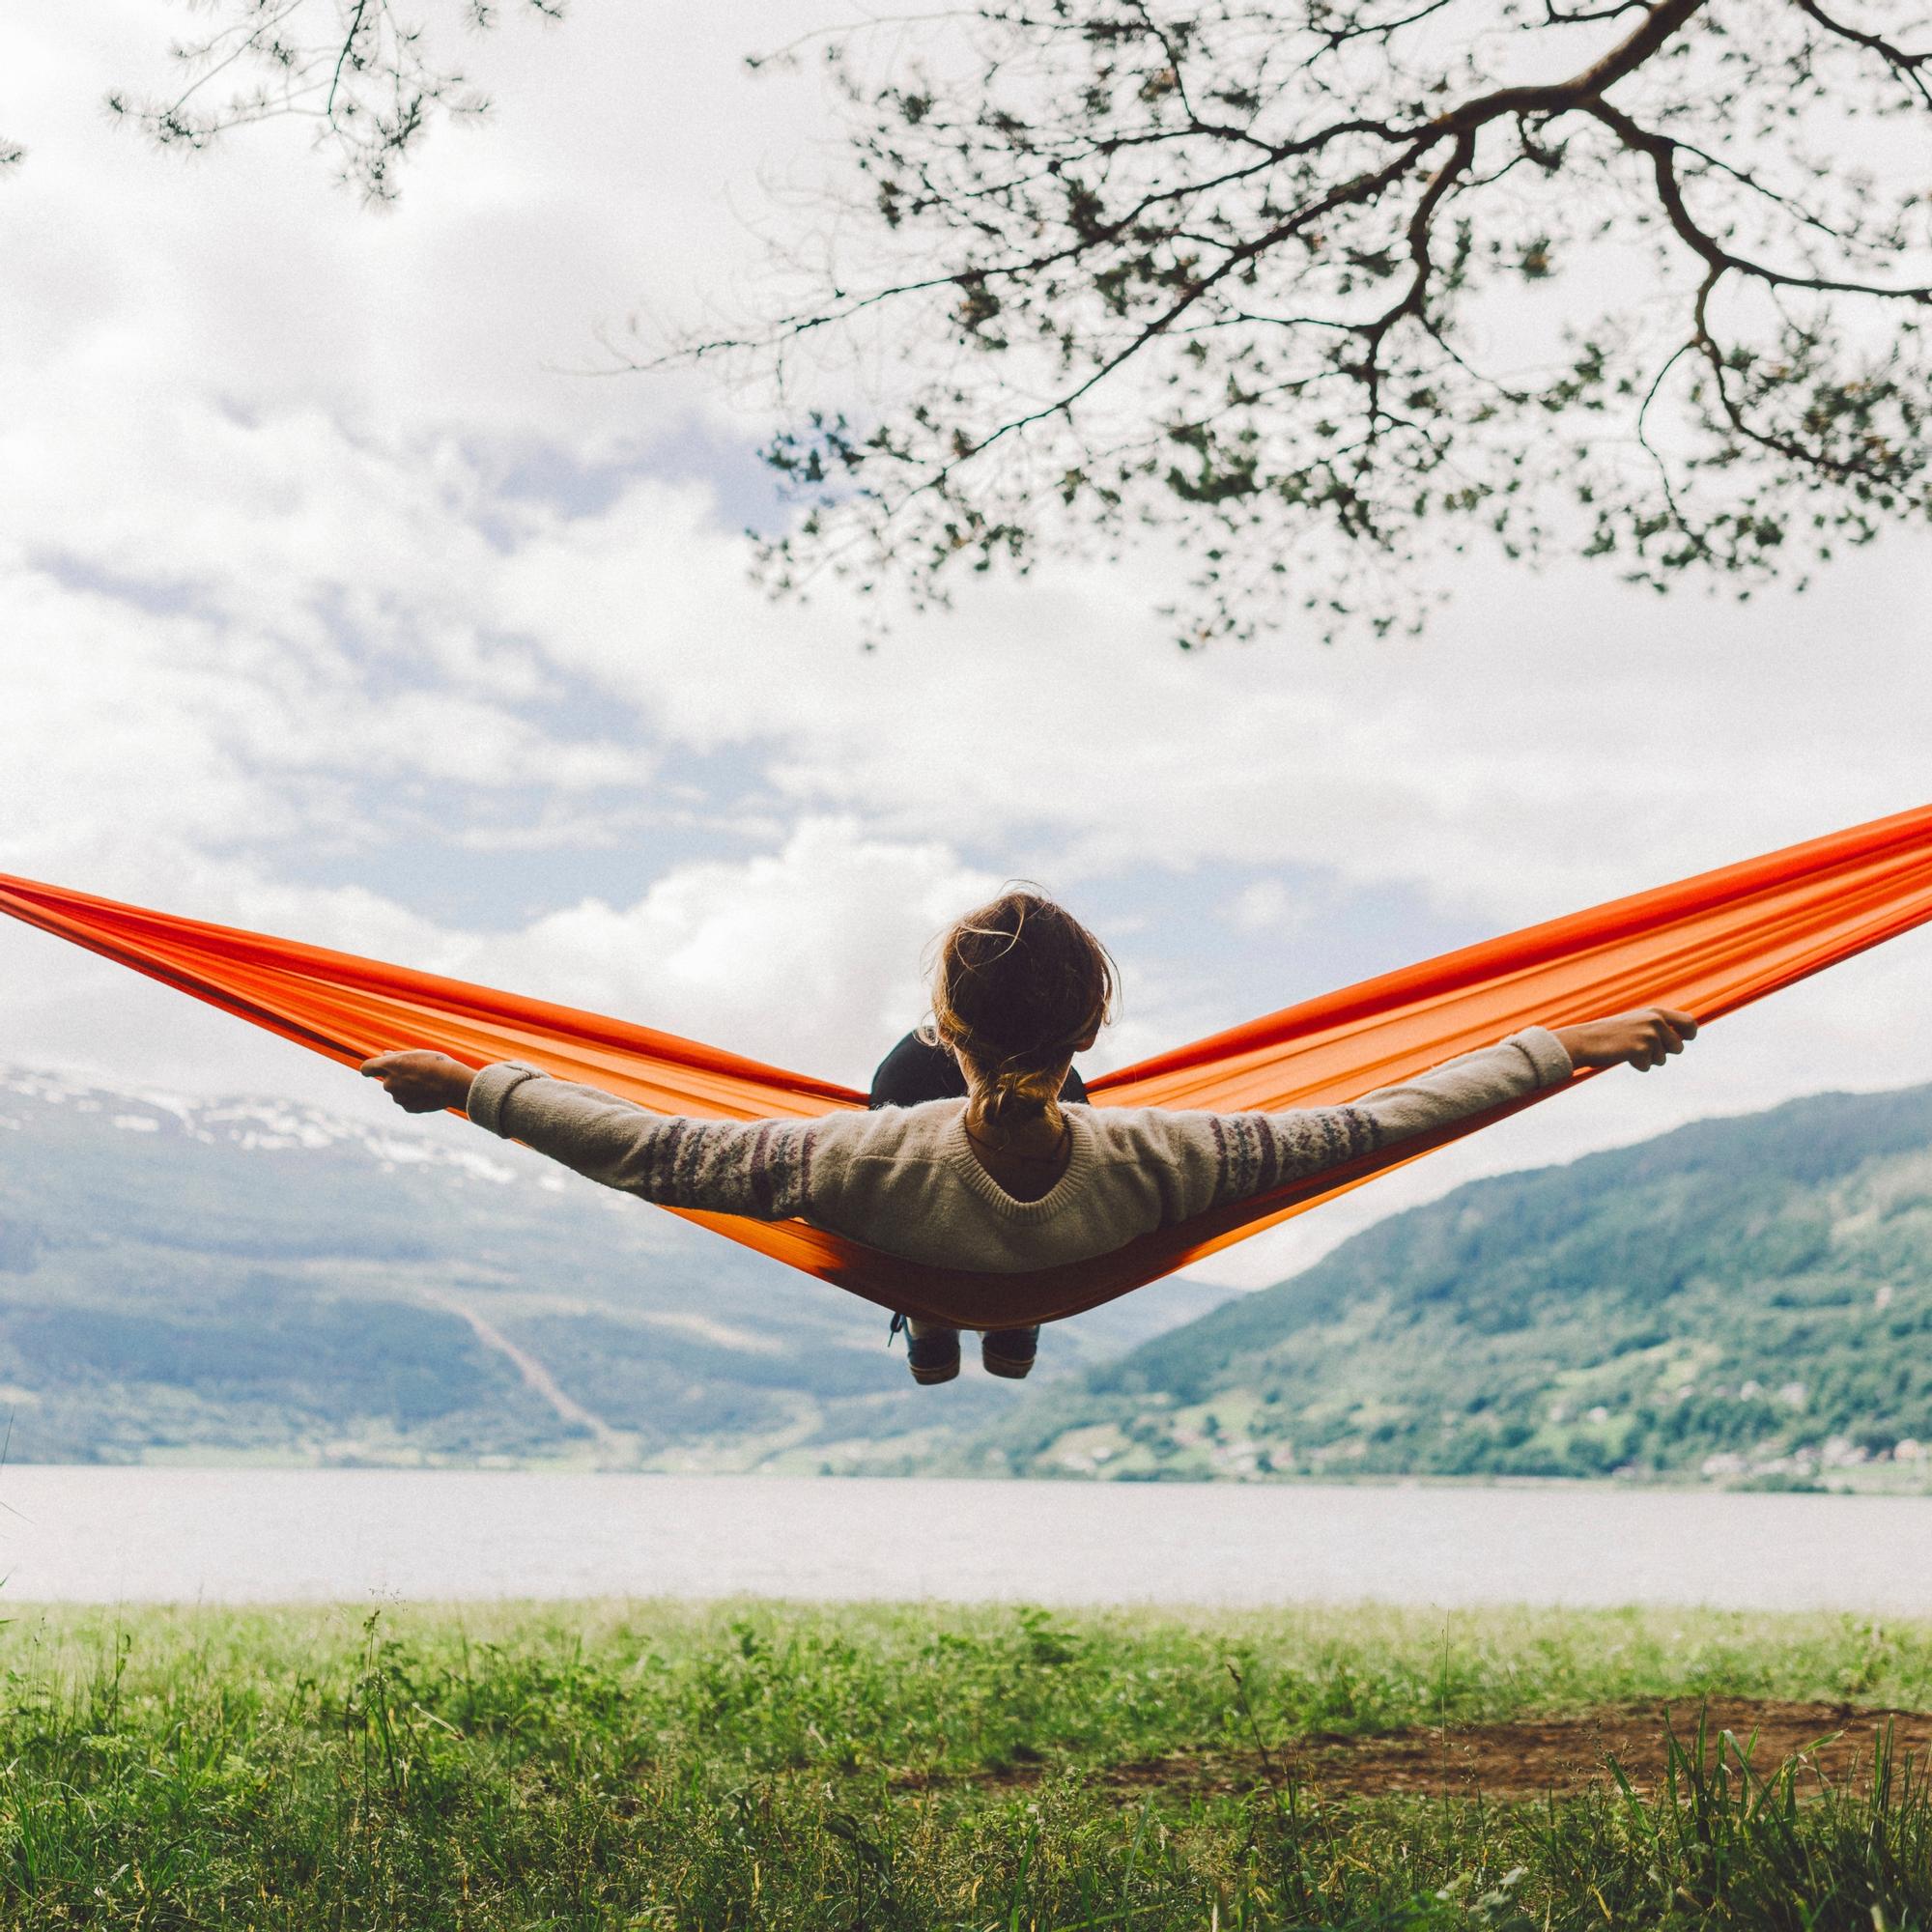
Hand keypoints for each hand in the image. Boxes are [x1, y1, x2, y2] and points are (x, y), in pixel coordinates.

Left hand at [360, 1050, 473, 1112]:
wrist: (454, 1084)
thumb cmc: (437, 1064)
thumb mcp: (418, 1054)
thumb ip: (398, 1056)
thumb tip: (384, 1054)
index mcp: (389, 1066)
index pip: (366, 1068)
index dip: (370, 1069)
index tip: (373, 1070)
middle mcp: (389, 1083)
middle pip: (387, 1080)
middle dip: (398, 1077)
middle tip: (418, 1073)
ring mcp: (398, 1097)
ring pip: (398, 1091)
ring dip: (407, 1088)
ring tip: (427, 1083)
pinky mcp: (407, 1108)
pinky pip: (407, 1101)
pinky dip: (415, 1098)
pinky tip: (429, 1093)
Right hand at [1552, 1007, 1697, 1073]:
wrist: (1585, 1039)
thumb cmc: (1610, 1033)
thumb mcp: (1636, 1022)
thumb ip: (1657, 1027)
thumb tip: (1680, 1042)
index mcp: (1655, 1012)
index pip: (1689, 1022)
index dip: (1690, 1033)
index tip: (1685, 1039)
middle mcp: (1655, 1021)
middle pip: (1678, 1047)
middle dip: (1664, 1053)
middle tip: (1643, 1048)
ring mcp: (1648, 1035)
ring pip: (1662, 1059)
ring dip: (1648, 1060)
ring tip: (1628, 1050)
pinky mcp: (1641, 1049)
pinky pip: (1647, 1066)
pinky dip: (1637, 1066)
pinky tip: (1623, 1056)